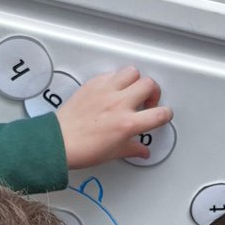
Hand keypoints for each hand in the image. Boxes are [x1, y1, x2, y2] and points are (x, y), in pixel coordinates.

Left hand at [56, 66, 172, 168]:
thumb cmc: (81, 149)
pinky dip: (116, 79)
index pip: (160, 114)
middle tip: (146, 101)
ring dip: (136, 80)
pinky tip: (112, 90)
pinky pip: (112, 73)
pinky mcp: (93, 84)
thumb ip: (132, 149)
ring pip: (132, 71)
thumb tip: (141, 150)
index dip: (166, 114)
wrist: (58, 142)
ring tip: (131, 91)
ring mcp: (106, 92)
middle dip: (153, 92)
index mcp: (127, 124)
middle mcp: (119, 104)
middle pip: (149, 84)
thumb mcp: (113, 153)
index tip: (161, 115)